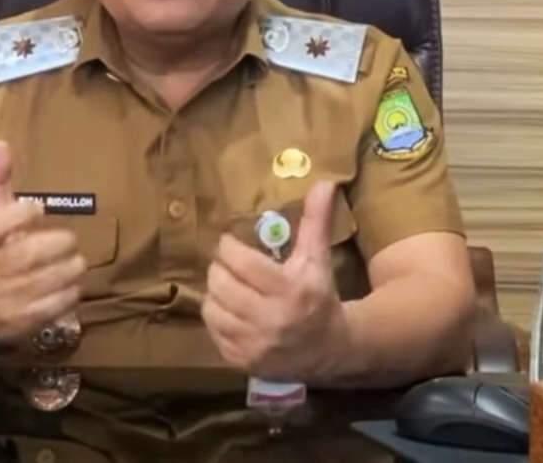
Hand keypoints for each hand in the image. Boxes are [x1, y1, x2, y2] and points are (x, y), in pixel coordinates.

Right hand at [0, 140, 85, 341]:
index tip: (39, 208)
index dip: (19, 214)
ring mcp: (2, 301)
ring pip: (45, 281)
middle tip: (69, 240)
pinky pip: (54, 306)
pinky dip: (70, 292)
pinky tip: (71, 284)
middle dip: (57, 244)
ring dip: (70, 268)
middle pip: (26, 255)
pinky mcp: (19, 324)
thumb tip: (1, 143)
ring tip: (75, 261)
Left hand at [201, 181, 350, 381]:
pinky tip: (230, 309)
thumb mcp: (318, 258)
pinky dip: (216, 315)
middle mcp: (270, 318)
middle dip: (220, 268)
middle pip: (220, 282)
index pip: (239, 261)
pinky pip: (211, 329)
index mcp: (289, 289)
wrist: (330, 351)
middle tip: (229, 264)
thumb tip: (325, 182)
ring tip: (229, 285)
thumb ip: (316, 220)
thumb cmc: (320, 296)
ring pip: (211, 305)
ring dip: (216, 291)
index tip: (232, 244)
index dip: (228, 247)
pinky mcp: (241, 359)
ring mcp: (254, 343)